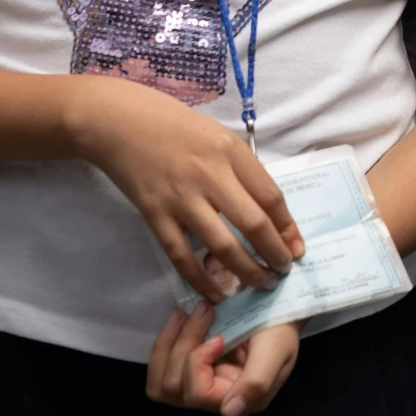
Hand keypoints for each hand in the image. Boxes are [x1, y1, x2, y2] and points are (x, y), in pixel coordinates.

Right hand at [70, 76, 302, 301]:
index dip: (288, 227)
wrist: (118, 122)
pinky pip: (183, 257)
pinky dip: (202, 280)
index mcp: (230, 150)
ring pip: (223, 246)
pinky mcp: (155, 216)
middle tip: (282, 271)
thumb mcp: (215, 134)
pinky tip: (216, 293)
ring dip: (247, 271)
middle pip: (253, 224)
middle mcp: (210, 175)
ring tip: (261, 284)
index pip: (270, 195)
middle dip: (274, 254)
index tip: (296, 246)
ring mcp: (181, 198)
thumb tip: (264, 208)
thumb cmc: (172, 123)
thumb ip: (238, 167)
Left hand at [147, 301, 300, 415]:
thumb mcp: (275, 352)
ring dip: (168, 344)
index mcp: (237, 400)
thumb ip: (256, 382)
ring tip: (184, 314)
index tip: (218, 336)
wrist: (280, 308)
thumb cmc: (280, 329)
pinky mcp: (190, 370)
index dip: (197, 363)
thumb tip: (229, 413)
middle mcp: (215, 399)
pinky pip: (160, 370)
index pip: (197, 394)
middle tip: (203, 310)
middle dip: (183, 344)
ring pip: (160, 383)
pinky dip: (164, 343)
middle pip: (173, 388)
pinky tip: (179, 319)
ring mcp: (200, 385)